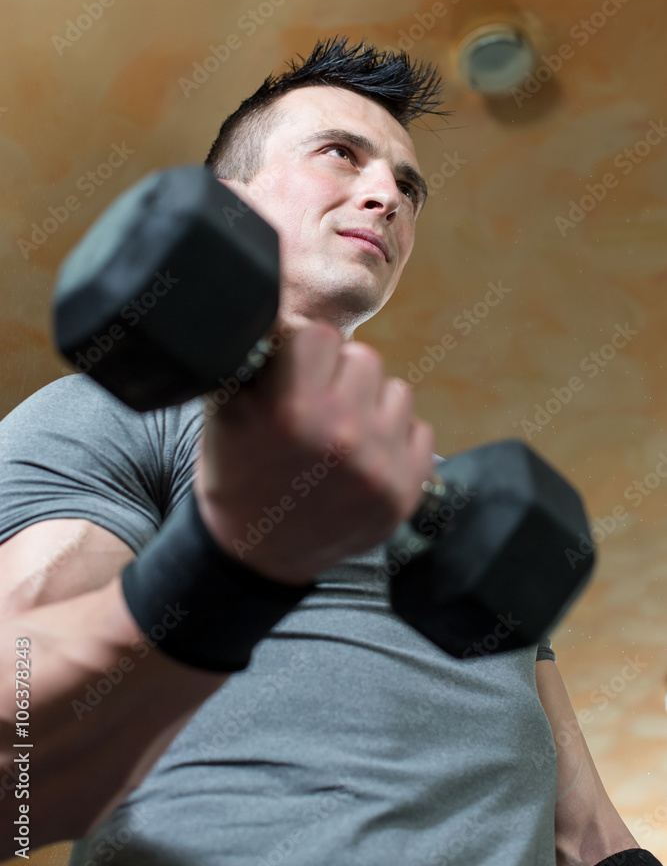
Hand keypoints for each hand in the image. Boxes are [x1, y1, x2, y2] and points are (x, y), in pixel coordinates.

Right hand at [193, 321, 434, 584]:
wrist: (256, 554)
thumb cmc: (238, 473)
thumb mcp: (226, 412)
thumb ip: (255, 358)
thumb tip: (281, 310)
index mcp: (292, 411)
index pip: (320, 336)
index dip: (305, 351)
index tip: (296, 372)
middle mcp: (342, 435)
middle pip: (364, 358)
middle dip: (341, 375)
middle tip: (319, 405)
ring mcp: (379, 466)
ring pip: (397, 391)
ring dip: (372, 405)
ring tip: (343, 432)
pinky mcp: (405, 491)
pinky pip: (420, 430)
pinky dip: (396, 439)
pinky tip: (365, 457)